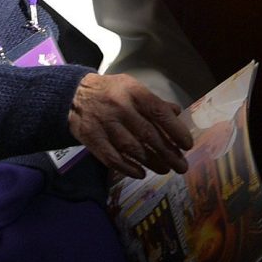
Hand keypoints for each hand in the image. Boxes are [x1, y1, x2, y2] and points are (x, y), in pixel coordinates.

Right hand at [68, 72, 193, 178]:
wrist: (74, 96)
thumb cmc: (111, 92)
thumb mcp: (133, 88)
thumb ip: (154, 102)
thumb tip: (177, 113)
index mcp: (134, 93)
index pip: (159, 113)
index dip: (176, 131)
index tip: (187, 145)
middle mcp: (120, 108)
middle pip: (148, 135)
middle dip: (168, 153)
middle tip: (181, 166)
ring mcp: (105, 125)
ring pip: (132, 149)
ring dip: (152, 163)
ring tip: (165, 170)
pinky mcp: (92, 139)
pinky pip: (113, 158)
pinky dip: (128, 169)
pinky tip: (141, 173)